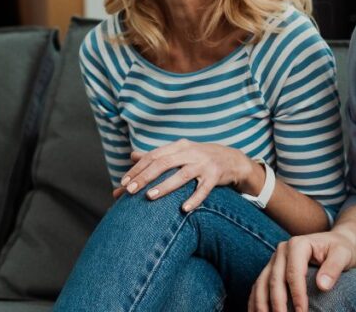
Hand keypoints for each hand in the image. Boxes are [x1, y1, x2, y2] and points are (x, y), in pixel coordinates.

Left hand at [113, 139, 255, 211]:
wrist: (232, 159)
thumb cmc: (200, 158)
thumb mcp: (180, 152)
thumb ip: (157, 155)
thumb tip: (132, 157)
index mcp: (179, 146)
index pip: (153, 156)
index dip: (137, 169)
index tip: (123, 182)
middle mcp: (190, 153)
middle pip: (163, 163)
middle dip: (145, 177)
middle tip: (129, 191)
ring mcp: (204, 164)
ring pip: (182, 175)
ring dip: (165, 186)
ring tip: (149, 197)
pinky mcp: (216, 176)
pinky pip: (204, 189)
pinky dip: (194, 199)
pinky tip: (184, 209)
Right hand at [249, 230, 355, 311]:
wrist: (335, 243)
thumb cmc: (340, 249)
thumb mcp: (343, 254)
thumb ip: (333, 268)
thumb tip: (322, 286)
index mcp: (297, 244)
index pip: (294, 273)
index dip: (297, 295)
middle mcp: (281, 250)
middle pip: (274, 280)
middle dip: (278, 304)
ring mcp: (274, 260)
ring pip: (261, 283)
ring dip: (261, 305)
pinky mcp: (271, 268)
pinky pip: (258, 285)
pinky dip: (255, 301)